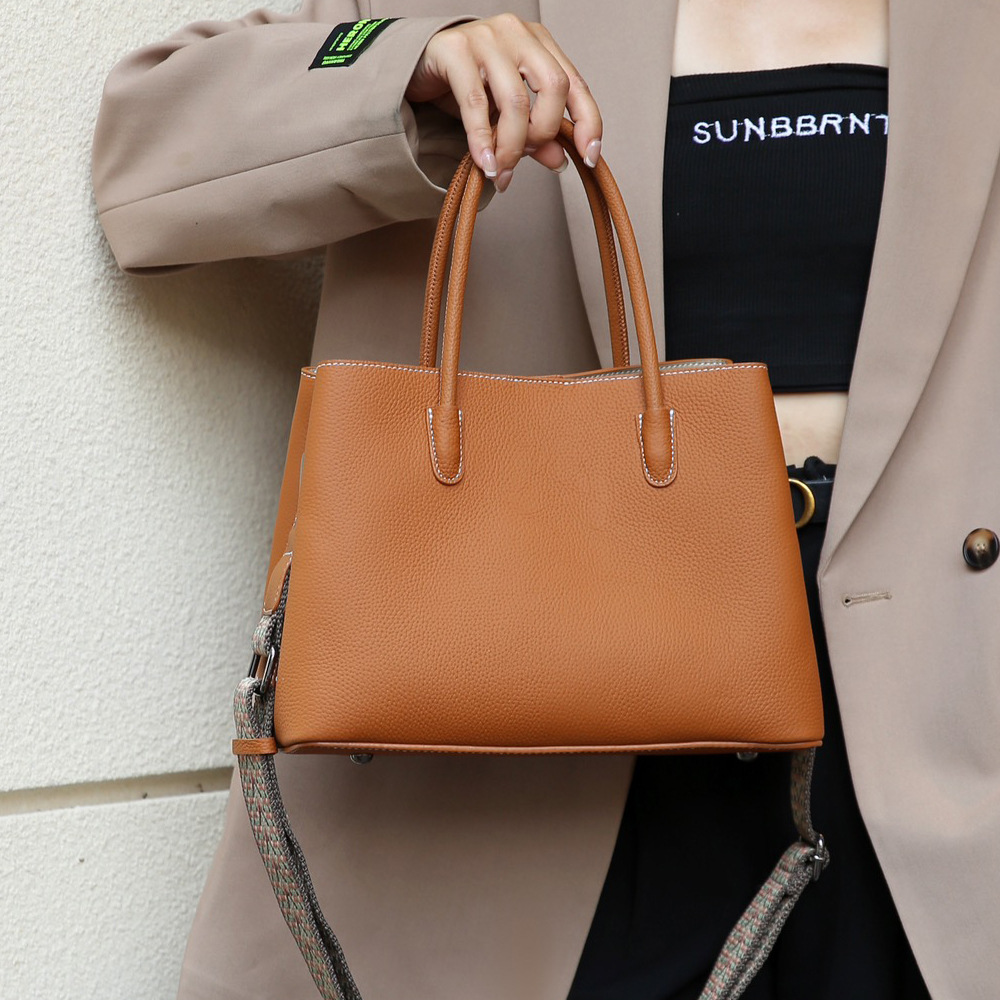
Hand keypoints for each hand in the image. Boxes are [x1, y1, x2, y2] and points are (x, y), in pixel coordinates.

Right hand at [405, 14, 602, 191]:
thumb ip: (534, 134)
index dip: (587, 122)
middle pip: (553, 87)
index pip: (576, 83)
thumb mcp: (505, 113)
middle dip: (544, 133)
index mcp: (538, 43)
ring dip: (512, 146)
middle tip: (525, 160)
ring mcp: (486, 37)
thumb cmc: (464, 85)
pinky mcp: (454, 50)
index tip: (589, 157)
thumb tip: (560, 161)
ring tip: (502, 172)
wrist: (415, 67)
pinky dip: (483, 142)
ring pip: (515, 100)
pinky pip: (476, 104)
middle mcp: (517, 34)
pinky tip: (486, 165)